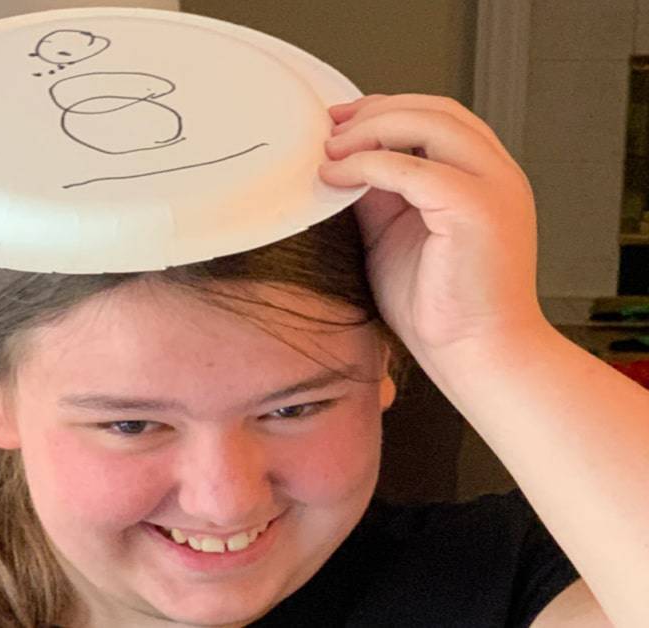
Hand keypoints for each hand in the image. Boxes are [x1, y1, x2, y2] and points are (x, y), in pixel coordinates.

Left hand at [318, 94, 546, 359]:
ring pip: (430, 125)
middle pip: (437, 111)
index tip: (341, 122)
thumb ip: (375, 195)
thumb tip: (339, 165)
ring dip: (371, 130)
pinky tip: (337, 177)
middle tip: (329, 129)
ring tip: (331, 150)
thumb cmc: (440, 308)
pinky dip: (368, 165)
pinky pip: (413, 169)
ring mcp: (493, 188)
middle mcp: (497, 175)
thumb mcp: (394, 233)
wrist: (477, 355)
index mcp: (484, 177)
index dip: (387, 110)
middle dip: (376, 112)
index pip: (439, 118)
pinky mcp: (476, 210)